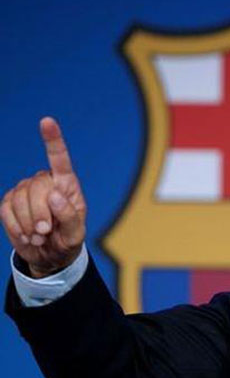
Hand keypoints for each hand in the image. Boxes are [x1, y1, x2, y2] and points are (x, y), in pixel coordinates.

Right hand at [1, 117, 86, 277]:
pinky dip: (16, 227)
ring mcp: (26, 191)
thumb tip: (55, 195)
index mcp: (67, 185)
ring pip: (19, 198)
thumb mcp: (76, 234)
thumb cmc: (67, 241)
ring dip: (28, 223)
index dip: (52, 140)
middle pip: (36, 187)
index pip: (59, 159)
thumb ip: (70, 215)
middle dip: (40, 214)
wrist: (49, 256)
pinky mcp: (10, 202)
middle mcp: (46, 182)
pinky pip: (5, 209)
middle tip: (46, 233)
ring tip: (40, 236)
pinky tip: (27, 235)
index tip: (46, 121)